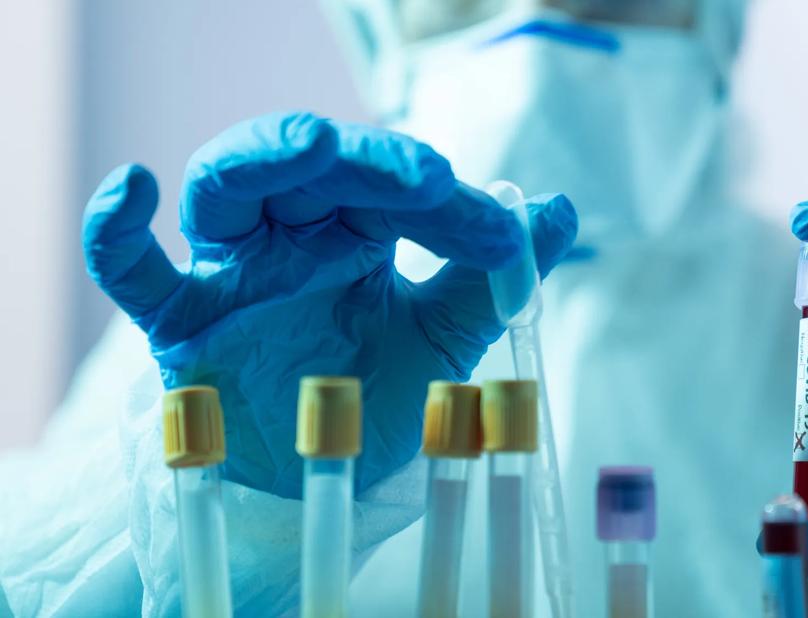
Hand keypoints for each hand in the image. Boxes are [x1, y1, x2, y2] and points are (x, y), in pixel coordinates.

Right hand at [83, 112, 576, 498]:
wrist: (321, 491)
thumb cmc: (377, 408)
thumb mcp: (445, 341)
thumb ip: (490, 277)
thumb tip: (557, 210)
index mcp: (357, 235)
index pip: (394, 188)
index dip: (447, 205)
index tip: (501, 240)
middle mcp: (291, 239)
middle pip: (314, 168)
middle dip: (370, 163)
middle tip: (426, 178)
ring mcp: (231, 275)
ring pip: (227, 187)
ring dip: (266, 156)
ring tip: (312, 145)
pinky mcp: (180, 324)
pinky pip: (132, 270)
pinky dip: (116, 230)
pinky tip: (133, 188)